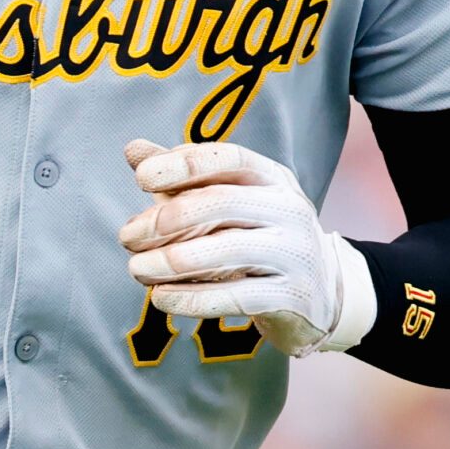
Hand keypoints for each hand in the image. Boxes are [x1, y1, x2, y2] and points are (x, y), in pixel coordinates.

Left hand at [119, 140, 376, 356]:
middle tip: (127, 236)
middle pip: (224, 202)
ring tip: (136, 269)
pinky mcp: (293, 297)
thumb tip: (132, 149)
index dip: (184, 164)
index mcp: (273, 178)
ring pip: (228, 250)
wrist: (322, 293)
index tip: (141, 178)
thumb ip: (182, 178)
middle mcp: (289, 209)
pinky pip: (236, 296)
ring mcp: (296, 253)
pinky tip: (160, 298)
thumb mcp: (229, 202)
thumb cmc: (259, 238)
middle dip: (168, 218)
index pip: (230, 159)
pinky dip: (192, 299)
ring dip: (172, 261)